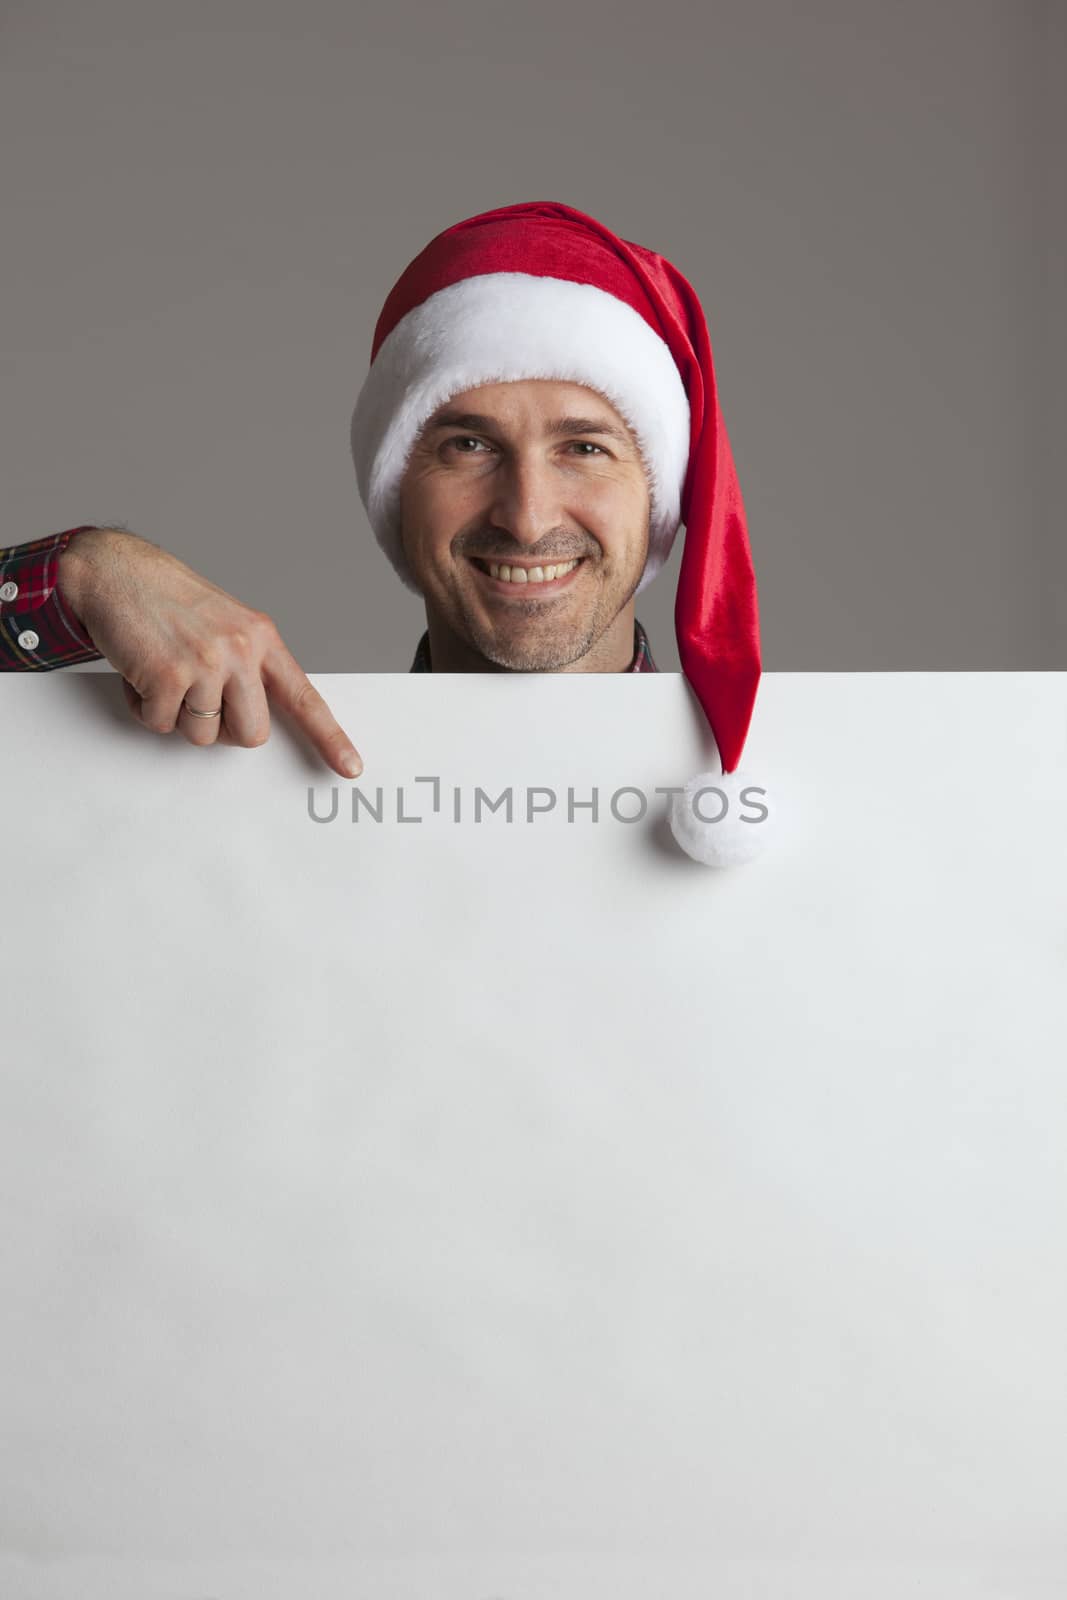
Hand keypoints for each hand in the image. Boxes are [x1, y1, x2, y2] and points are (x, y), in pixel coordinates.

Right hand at [57, 528, 362, 776]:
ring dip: (178, 716)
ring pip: (203, 736)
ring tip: (164, 674)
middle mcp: (241, 650)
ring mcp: (206, 663)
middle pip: (252, 734)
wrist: (117, 571)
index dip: (330, 737)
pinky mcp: (167, 676)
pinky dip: (144, 707)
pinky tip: (141, 672)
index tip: (350, 767)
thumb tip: (256, 717)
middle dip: (222, 729)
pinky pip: (161, 724)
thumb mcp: (227, 625)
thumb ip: (248, 666)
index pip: (305, 698)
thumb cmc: (170, 601)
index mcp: (262, 639)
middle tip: (198, 698)